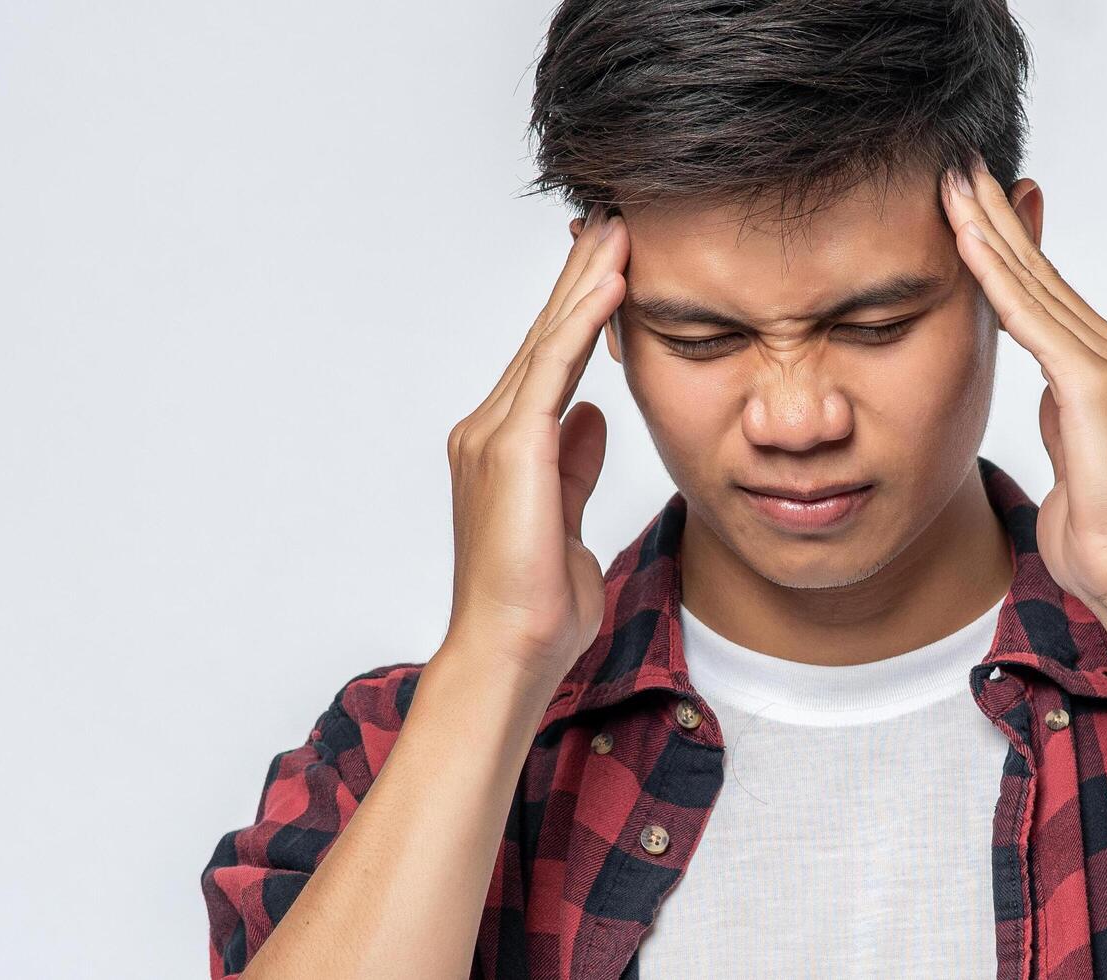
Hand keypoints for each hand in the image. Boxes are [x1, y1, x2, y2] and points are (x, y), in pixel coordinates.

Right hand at [439, 205, 627, 689]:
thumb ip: (576, 464)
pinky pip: (552, 369)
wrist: (509, 652)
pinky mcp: (511, 449)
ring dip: (585, 281)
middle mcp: (489, 432)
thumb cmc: (536, 606)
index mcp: (505, 448)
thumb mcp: (569, 521)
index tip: (612, 262)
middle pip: (544, 337)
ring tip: (618, 230)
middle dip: (580, 277)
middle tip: (613, 220)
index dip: (580, 309)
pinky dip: (582, 322)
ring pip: (548, 341)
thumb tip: (592, 417)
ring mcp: (492, 437)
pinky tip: (611, 282)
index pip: (550, 361)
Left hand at [939, 158, 1106, 636]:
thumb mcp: (1073, 460)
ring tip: (952, 185)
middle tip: (956, 167)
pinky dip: (997, 278)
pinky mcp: (1096, 385)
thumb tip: (1048, 397)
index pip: (1047, 295)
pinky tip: (968, 244)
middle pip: (1043, 273)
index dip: (1007, 246)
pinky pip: (1033, 320)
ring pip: (1036, 285)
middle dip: (995, 218)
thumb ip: (1063, 419)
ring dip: (989, 231)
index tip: (969, 205)